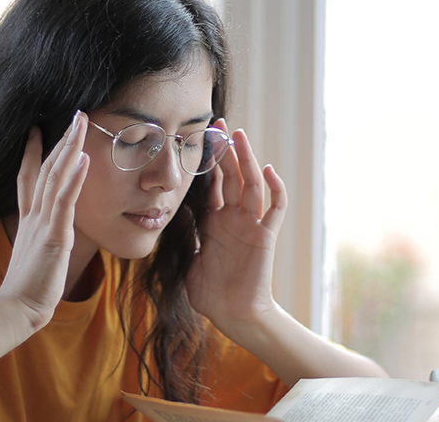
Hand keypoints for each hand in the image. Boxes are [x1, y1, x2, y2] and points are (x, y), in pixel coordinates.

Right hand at [0, 112, 89, 328]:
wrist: (16, 309)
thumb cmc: (27, 289)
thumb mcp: (34, 256)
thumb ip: (39, 240)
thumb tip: (46, 237)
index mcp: (29, 220)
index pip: (29, 178)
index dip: (32, 152)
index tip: (37, 130)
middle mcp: (34, 216)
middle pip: (46, 168)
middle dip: (60, 140)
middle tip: (74, 115)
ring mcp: (43, 223)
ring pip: (55, 177)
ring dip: (69, 148)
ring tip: (80, 124)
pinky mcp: (54, 236)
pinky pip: (65, 202)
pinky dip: (74, 179)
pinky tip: (83, 159)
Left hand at [186, 119, 288, 330]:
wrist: (232, 315)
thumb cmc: (210, 292)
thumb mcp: (187, 257)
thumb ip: (182, 234)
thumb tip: (163, 213)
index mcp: (215, 221)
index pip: (212, 183)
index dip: (207, 161)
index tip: (198, 137)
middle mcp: (234, 218)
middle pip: (232, 176)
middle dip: (226, 149)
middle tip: (219, 123)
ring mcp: (251, 225)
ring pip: (251, 184)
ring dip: (247, 159)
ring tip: (240, 136)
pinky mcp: (265, 237)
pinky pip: (275, 209)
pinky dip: (275, 189)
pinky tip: (268, 171)